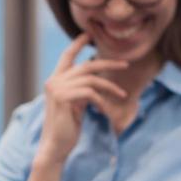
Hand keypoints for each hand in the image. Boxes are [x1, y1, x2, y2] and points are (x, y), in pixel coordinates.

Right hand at [36, 34, 127, 165]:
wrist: (55, 147)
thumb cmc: (67, 128)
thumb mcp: (76, 104)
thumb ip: (81, 90)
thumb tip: (96, 81)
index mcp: (55, 81)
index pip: (66, 56)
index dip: (77, 44)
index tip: (89, 34)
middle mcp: (54, 81)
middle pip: (86, 65)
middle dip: (108, 63)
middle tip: (126, 64)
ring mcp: (56, 88)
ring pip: (91, 79)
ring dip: (110, 86)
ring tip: (122, 95)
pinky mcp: (62, 98)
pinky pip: (89, 92)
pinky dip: (101, 101)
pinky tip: (103, 111)